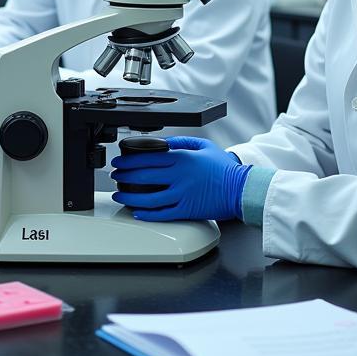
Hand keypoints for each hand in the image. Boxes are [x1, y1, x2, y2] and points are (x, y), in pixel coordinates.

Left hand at [110, 136, 250, 221]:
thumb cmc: (223, 168)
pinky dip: (147, 214)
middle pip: (144, 175)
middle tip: (115, 175)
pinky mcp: (186, 210)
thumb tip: (162, 142)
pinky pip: (162, 213)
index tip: (120, 161)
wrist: (240, 189)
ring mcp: (182, 195)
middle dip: (124, 175)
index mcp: (182, 158)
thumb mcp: (203, 146)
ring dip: (130, 196)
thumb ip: (181, 141)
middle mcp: (179, 176)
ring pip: (149, 197)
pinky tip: (138, 212)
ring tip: (120, 194)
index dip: (129, 160)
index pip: (148, 157)